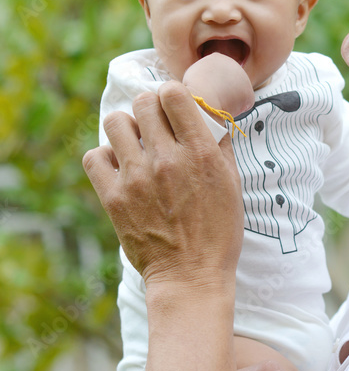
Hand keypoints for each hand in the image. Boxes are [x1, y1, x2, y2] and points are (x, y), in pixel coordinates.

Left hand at [83, 82, 243, 286]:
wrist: (190, 277)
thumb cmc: (218, 232)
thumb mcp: (232, 184)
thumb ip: (220, 145)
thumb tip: (209, 114)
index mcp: (200, 153)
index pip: (173, 94)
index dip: (172, 96)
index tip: (175, 108)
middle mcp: (167, 159)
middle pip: (143, 102)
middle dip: (150, 109)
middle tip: (156, 128)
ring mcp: (137, 178)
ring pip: (115, 122)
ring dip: (126, 129)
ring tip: (135, 146)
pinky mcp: (113, 197)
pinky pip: (94, 156)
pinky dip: (105, 157)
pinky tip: (120, 168)